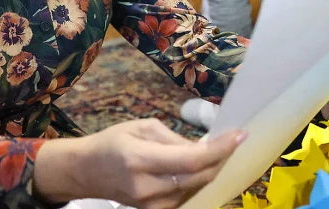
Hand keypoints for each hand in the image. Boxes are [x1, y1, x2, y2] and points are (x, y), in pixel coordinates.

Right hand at [32, 119, 245, 206]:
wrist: (87, 172)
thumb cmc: (114, 142)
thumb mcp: (143, 127)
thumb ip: (175, 139)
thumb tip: (205, 147)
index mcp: (140, 158)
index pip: (191, 159)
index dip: (220, 149)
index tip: (240, 134)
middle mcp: (147, 187)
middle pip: (199, 177)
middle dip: (222, 158)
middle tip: (234, 139)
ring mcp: (151, 205)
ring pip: (196, 188)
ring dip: (212, 169)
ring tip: (218, 150)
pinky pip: (187, 196)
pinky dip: (199, 180)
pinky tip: (202, 166)